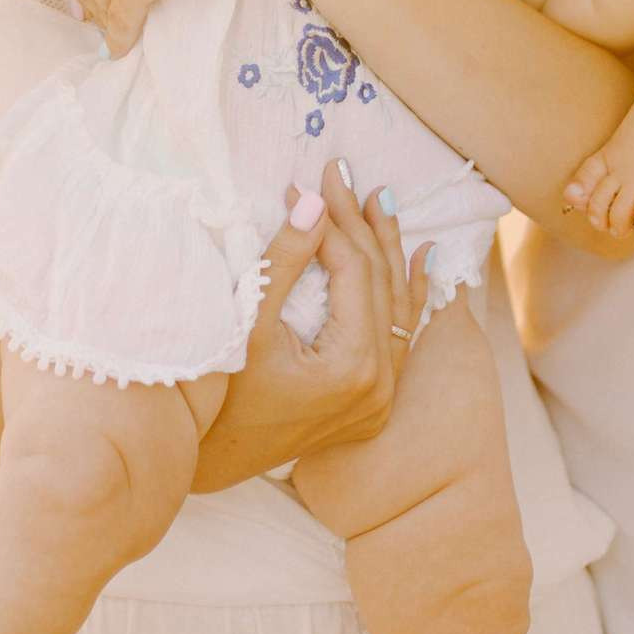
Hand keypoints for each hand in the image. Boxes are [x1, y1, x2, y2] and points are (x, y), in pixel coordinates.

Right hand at [192, 162, 431, 486]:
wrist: (209, 462)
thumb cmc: (219, 395)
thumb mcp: (247, 325)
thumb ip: (284, 261)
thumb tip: (313, 201)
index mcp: (352, 367)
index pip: (352, 272)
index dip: (331, 222)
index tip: (307, 181)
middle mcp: (379, 386)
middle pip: (379, 284)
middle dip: (360, 224)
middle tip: (344, 172)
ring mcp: (380, 398)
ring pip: (395, 307)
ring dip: (388, 250)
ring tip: (382, 200)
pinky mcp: (373, 403)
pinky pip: (400, 337)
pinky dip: (408, 294)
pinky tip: (423, 257)